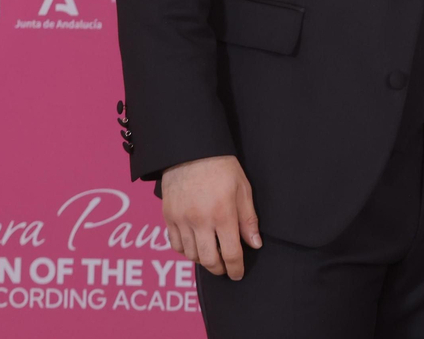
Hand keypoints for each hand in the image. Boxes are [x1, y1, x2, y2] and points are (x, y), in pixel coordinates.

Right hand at [160, 155, 261, 279]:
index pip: (231, 253)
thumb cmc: (221, 167)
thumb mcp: (242, 188)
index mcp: (222, 214)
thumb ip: (248, 219)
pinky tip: (194, 246)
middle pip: (209, 260)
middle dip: (219, 269)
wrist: (190, 150)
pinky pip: (175, 244)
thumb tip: (254, 244)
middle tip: (225, 268)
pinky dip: (185, 251)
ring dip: (203, 260)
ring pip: (191, 255)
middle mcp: (200, 221)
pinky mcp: (168, 216)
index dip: (236, 268)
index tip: (238, 274)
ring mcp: (181, 220)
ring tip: (211, 256)